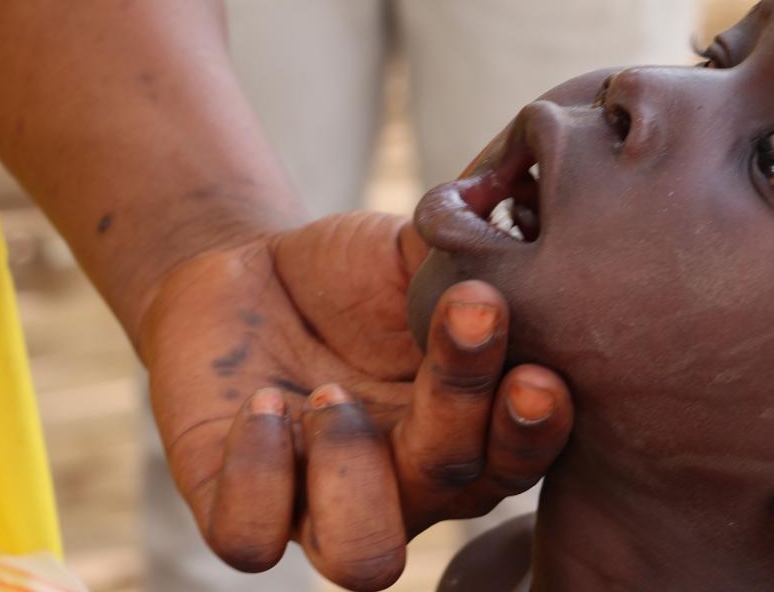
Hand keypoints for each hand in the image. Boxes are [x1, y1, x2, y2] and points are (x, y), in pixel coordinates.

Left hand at [139, 212, 571, 590]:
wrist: (249, 275)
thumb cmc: (353, 272)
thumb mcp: (416, 250)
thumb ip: (471, 248)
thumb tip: (523, 216)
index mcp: (472, 433)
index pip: (521, 458)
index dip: (535, 430)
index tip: (534, 370)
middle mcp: (411, 487)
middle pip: (459, 488)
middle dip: (466, 403)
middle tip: (468, 313)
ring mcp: (325, 507)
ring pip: (364, 560)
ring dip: (356, 472)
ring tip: (330, 391)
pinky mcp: (238, 507)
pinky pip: (252, 540)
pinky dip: (257, 475)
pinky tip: (262, 401)